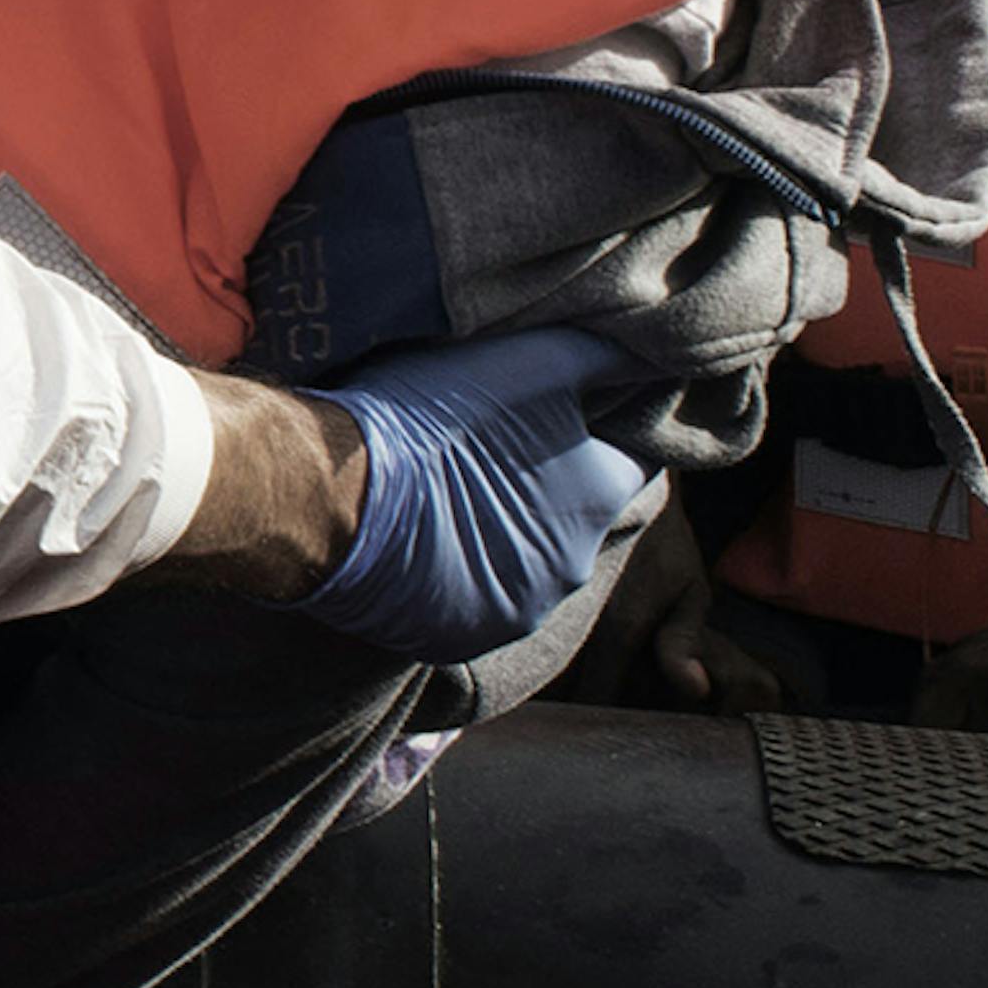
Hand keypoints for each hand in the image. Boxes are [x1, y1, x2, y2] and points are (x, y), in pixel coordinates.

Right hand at [298, 320, 660, 663]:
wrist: (331, 493)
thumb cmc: (433, 417)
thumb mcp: (530, 359)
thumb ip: (603, 356)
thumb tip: (656, 348)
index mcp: (601, 497)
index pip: (638, 455)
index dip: (609, 424)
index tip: (575, 402)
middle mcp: (574, 567)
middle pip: (576, 512)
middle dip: (549, 480)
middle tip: (493, 439)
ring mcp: (515, 611)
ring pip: (524, 560)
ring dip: (502, 530)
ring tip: (449, 487)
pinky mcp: (455, 640)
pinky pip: (470, 598)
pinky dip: (455, 570)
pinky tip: (419, 533)